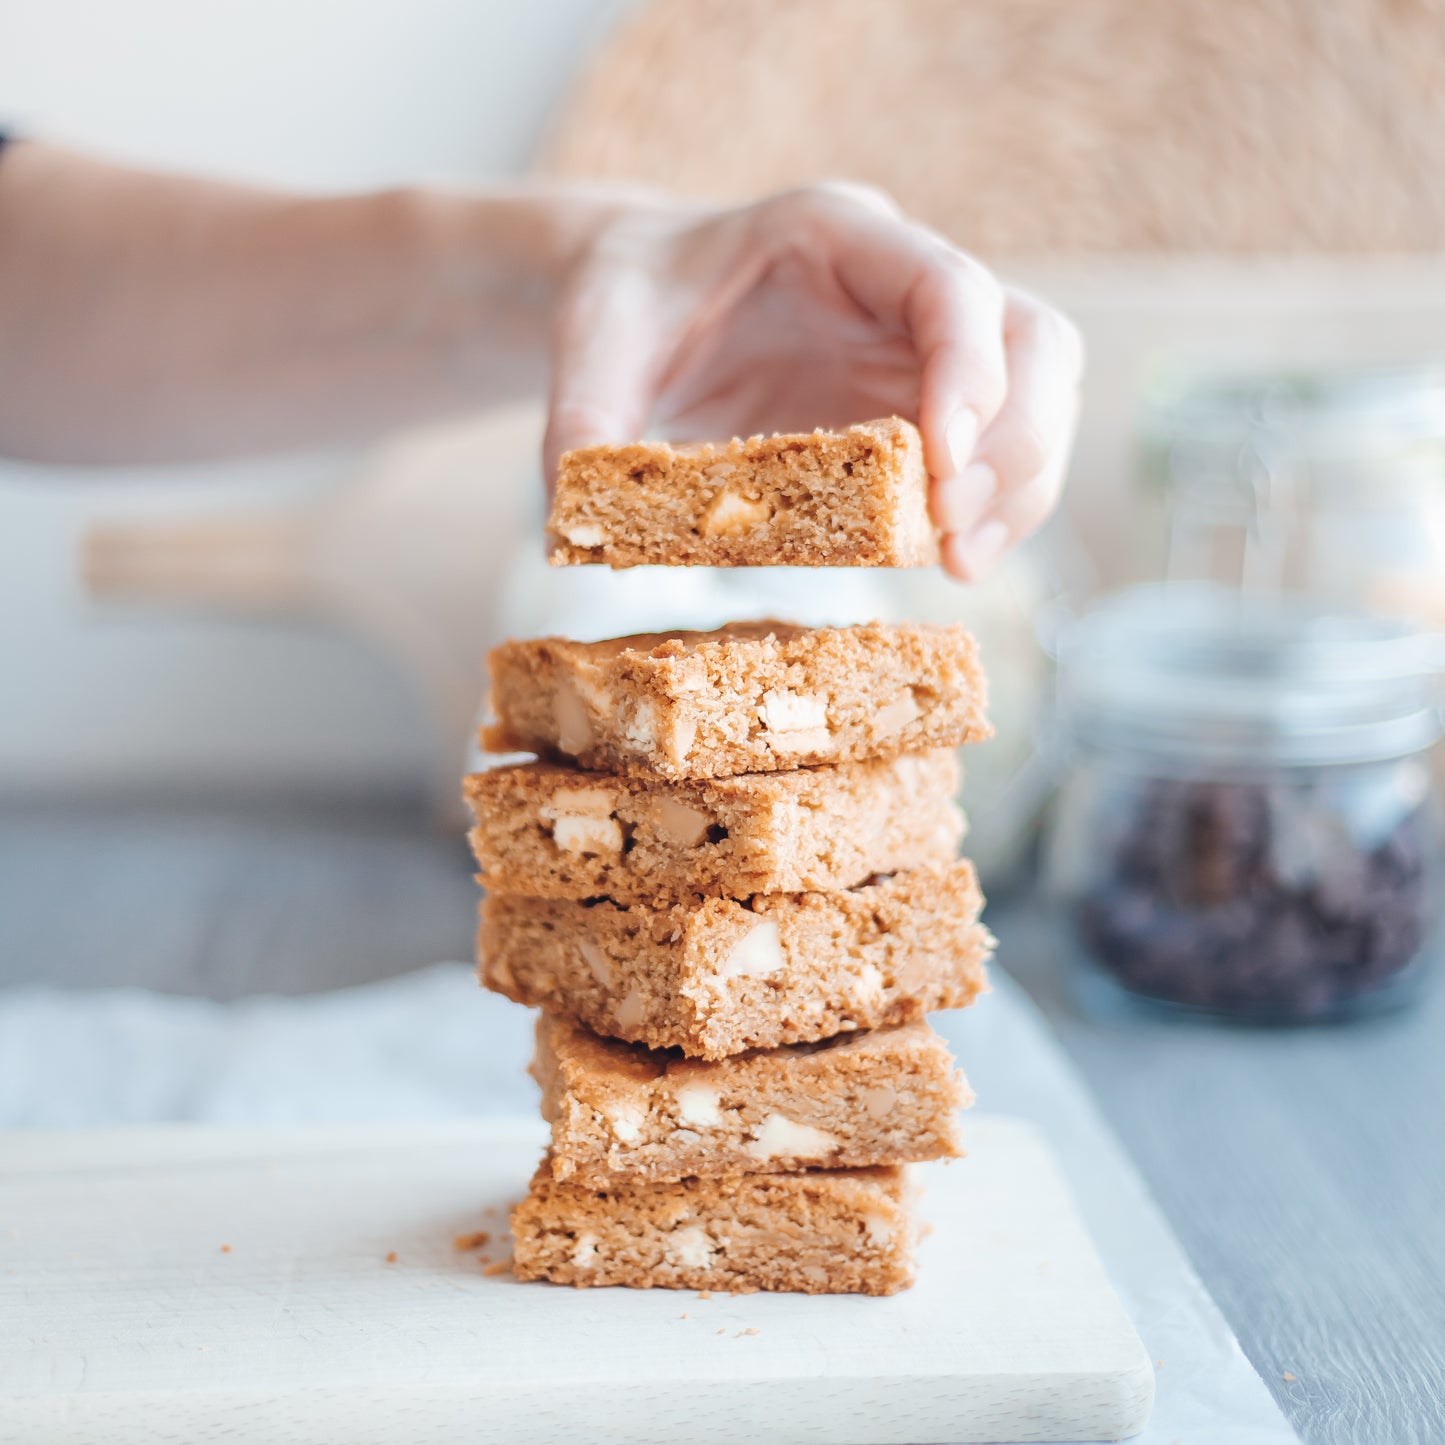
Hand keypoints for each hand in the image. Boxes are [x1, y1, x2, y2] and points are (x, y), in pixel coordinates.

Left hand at [543, 182, 1082, 581]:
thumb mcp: (592, 345)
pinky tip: (946, 556)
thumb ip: (582, 420)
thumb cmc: (627, 303)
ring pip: (1036, 394)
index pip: (949, 285)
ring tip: (960, 563)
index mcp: (835, 236)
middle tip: (954, 537)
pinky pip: (996, 445)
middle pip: (1029, 339)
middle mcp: (901, 282)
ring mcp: (921, 343)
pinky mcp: (921, 400)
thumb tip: (570, 521)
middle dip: (1016, 444)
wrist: (645, 301)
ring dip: (1020, 484)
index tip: (941, 467)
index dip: (969, 372)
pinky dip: (992, 503)